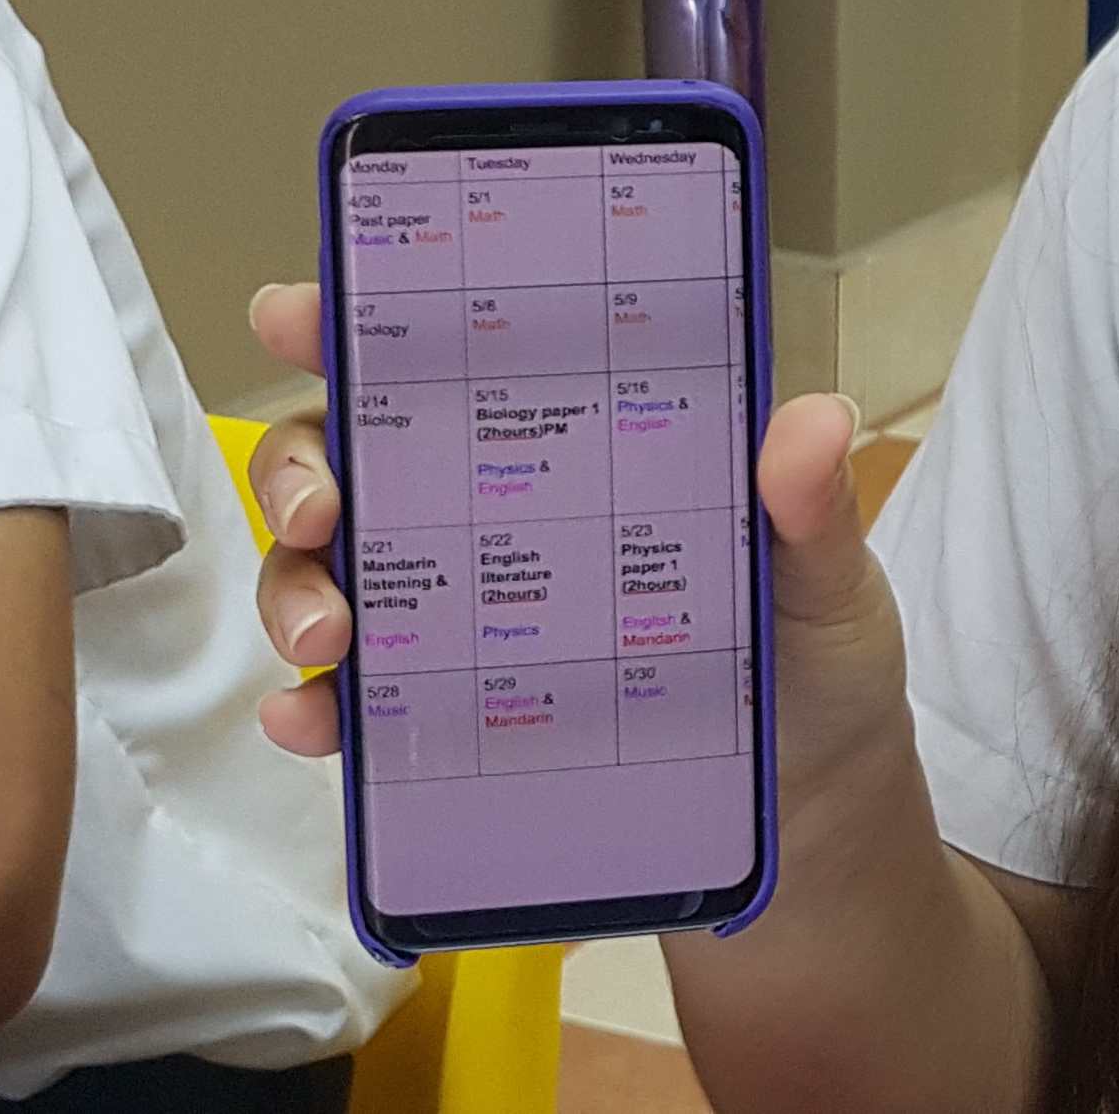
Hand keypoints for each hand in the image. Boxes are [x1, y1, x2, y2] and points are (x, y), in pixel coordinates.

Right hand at [243, 285, 915, 791]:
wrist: (810, 805)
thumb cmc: (810, 657)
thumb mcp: (823, 574)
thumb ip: (809, 506)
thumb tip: (812, 421)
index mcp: (569, 442)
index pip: (450, 363)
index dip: (357, 323)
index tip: (298, 313)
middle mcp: (492, 515)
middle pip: (352, 458)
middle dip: (300, 470)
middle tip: (320, 510)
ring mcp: (460, 615)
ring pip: (330, 572)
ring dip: (296, 591)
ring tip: (330, 634)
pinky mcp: (448, 716)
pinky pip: (353, 702)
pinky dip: (315, 707)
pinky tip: (315, 719)